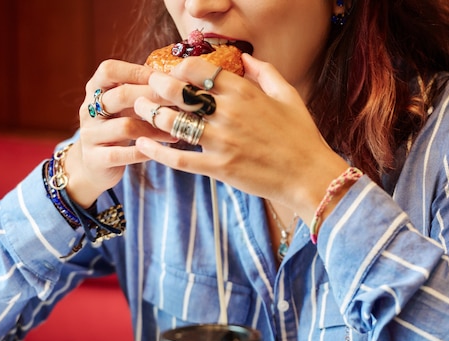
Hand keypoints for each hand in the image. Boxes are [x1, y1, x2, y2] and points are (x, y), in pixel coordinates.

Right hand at [64, 59, 174, 206]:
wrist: (93, 166)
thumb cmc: (117, 128)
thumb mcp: (123, 107)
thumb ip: (140, 92)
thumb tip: (175, 78)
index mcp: (94, 91)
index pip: (109, 70)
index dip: (136, 72)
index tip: (164, 79)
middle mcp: (88, 110)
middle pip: (120, 96)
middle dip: (152, 97)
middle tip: (178, 102)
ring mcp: (90, 135)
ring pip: (126, 126)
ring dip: (154, 128)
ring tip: (174, 131)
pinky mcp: (95, 159)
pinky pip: (122, 154)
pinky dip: (144, 151)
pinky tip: (160, 150)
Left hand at [133, 54, 347, 219]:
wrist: (308, 175)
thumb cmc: (301, 136)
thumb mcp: (289, 96)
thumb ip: (266, 73)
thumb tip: (246, 57)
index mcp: (244, 93)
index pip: (200, 71)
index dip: (180, 68)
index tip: (171, 71)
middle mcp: (229, 114)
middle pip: (181, 93)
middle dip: (158, 86)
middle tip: (147, 86)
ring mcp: (222, 142)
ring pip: (175, 124)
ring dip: (152, 115)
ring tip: (140, 109)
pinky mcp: (219, 168)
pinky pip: (180, 160)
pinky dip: (157, 152)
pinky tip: (142, 145)